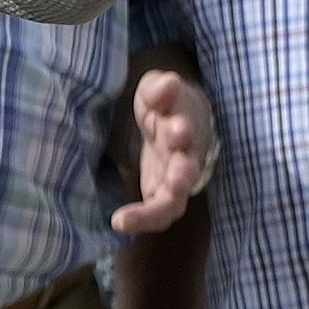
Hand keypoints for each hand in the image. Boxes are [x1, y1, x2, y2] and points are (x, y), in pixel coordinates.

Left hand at [112, 73, 213, 236]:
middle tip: (176, 181)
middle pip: (189, 171)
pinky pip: (157, 214)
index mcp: (187, 125)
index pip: (189, 129)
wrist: (175, 122)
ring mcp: (175, 180)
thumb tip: (168, 85)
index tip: (177, 127)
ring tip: (126, 219)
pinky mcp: (160, 194)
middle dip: (183, 175)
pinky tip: (118, 223)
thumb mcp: (156, 90)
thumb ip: (160, 88)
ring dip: (157, 208)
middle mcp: (187, 157)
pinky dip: (142, 221)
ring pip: (174, 201)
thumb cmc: (163, 105)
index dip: (184, 130)